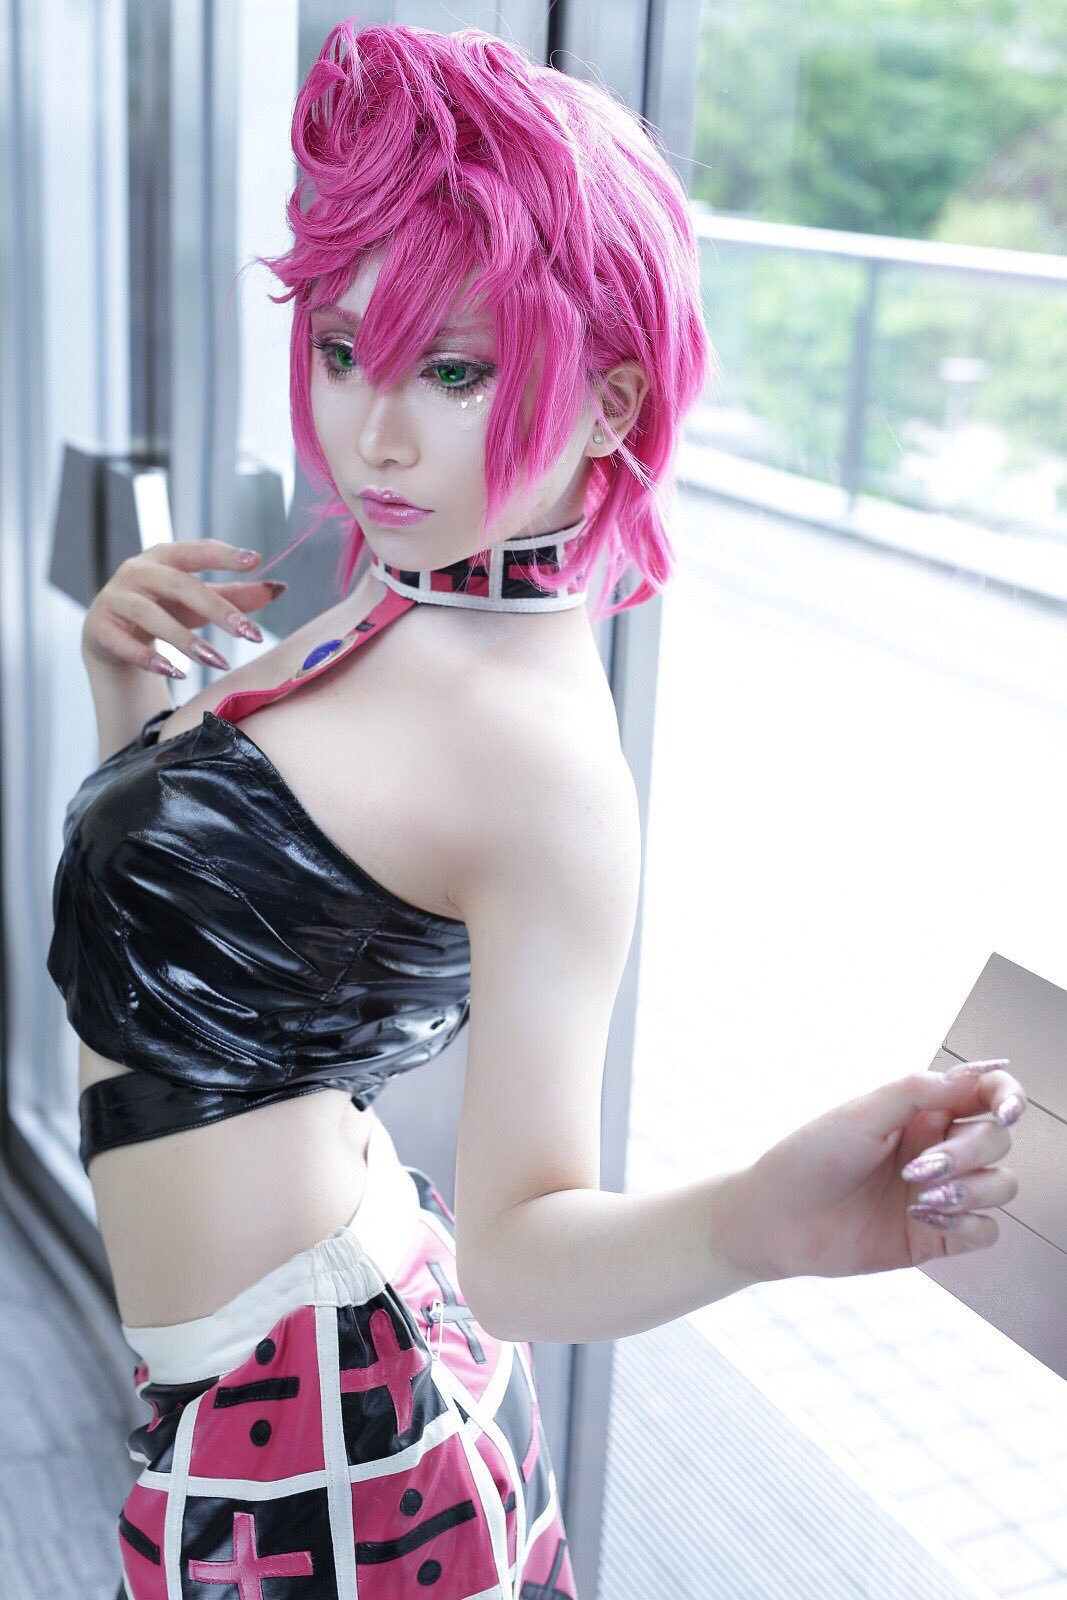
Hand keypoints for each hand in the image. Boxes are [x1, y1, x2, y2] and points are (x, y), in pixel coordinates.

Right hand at [82, 539, 285, 676]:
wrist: (110, 633)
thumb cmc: (162, 609)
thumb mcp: (198, 602)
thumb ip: (235, 595)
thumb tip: (280, 588)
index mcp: (163, 557)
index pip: (195, 550)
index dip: (223, 555)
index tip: (255, 560)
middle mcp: (136, 572)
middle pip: (178, 585)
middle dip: (217, 609)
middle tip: (249, 633)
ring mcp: (115, 598)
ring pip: (151, 616)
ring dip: (187, 641)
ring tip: (219, 661)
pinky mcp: (100, 628)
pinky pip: (125, 644)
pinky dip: (150, 660)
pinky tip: (178, 673)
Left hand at [735, 1061, 1024, 1279]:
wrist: (776, 1219)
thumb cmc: (807, 1159)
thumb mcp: (859, 1115)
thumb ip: (917, 1091)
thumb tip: (975, 1074)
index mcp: (920, 1112)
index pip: (985, 1094)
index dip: (1008, 1096)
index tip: (1005, 1112)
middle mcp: (937, 1148)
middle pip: (996, 1141)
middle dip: (969, 1153)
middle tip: (918, 1169)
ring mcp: (940, 1193)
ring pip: (1001, 1185)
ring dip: (973, 1190)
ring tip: (922, 1197)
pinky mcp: (937, 1236)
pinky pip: (987, 1231)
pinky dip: (969, 1225)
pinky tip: (926, 1219)